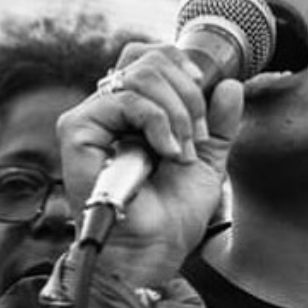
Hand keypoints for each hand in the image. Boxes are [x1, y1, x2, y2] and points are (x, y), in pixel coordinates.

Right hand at [57, 40, 243, 280]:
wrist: (155, 251)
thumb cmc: (172, 217)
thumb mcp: (207, 161)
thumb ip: (219, 124)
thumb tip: (230, 85)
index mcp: (135, 112)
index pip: (150, 57)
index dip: (181, 64)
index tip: (205, 91)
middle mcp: (110, 110)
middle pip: (147, 58)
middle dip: (188, 94)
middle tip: (197, 136)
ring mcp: (92, 118)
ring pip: (140, 75)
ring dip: (177, 113)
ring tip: (181, 152)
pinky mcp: (78, 130)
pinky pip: (124, 99)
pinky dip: (157, 122)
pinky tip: (165, 151)